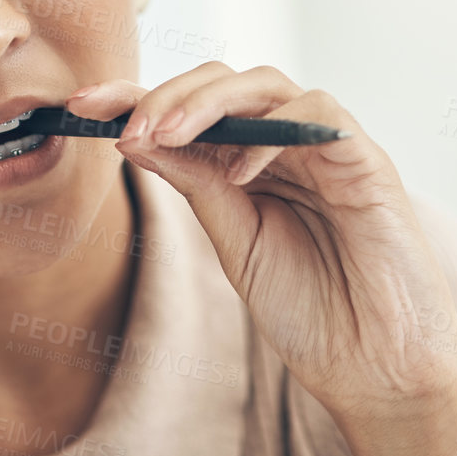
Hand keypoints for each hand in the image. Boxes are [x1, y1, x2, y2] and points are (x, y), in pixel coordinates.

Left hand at [66, 63, 456, 425]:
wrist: (377, 371)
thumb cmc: (314, 314)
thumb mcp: (234, 242)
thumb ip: (195, 186)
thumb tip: (133, 136)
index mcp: (253, 165)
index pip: (189, 114)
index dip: (133, 99)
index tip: (79, 106)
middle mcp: (289, 146)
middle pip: (222, 85)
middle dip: (163, 95)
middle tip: (122, 126)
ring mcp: (328, 149)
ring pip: (264, 85)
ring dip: (204, 102)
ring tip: (162, 134)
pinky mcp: (367, 160)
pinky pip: (317, 113)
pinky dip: (271, 130)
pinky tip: (240, 168)